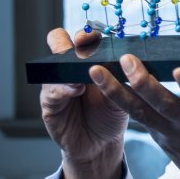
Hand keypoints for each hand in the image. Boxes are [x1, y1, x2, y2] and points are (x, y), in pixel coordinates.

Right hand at [40, 28, 127, 178]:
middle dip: (72, 41)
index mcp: (86, 61)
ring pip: (53, 65)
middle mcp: (68, 69)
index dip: (88, 33)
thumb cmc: (111, 115)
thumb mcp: (121, 94)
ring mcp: (56, 85)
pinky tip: (75, 90)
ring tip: (84, 72)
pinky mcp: (49, 105)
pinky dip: (63, 89)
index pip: (81, 37)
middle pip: (59, 42)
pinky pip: (51, 92)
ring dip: (68, 66)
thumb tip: (130, 59)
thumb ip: (119, 78)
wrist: (101, 145)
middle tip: (85, 44)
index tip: (99, 35)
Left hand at [88, 29, 179, 178]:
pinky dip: (120, 101)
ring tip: (96, 72)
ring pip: (142, 114)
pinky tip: (102, 84)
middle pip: (165, 106)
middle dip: (144, 84)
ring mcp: (172, 134)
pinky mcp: (159, 137)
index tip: (179, 71)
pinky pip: (138, 117)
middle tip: (127, 61)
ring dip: (117, 93)